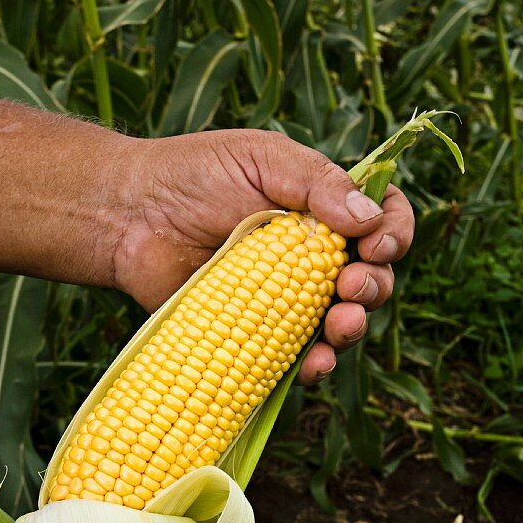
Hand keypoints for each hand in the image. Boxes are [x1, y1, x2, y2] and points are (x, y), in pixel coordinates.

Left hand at [117, 130, 414, 383]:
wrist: (128, 218)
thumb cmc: (191, 175)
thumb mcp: (261, 157)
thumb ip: (317, 181)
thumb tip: (371, 217)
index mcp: (322, 209)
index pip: (383, 221)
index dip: (394, 234)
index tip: (375, 244)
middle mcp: (312, 256)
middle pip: (372, 279)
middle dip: (375, 285)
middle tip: (350, 284)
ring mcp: (287, 299)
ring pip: (343, 323)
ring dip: (353, 327)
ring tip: (339, 325)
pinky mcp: (257, 335)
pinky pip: (298, 358)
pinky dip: (315, 365)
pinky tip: (313, 364)